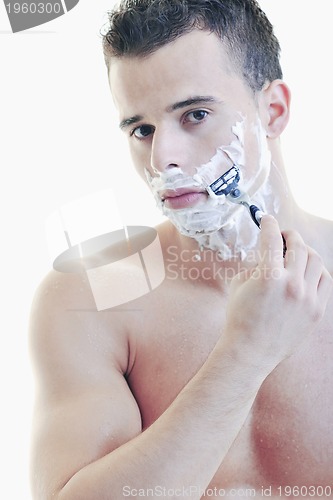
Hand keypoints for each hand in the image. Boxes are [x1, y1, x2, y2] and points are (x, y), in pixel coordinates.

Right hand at [224, 215, 332, 367]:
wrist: (251, 351)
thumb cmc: (240, 318)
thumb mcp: (240, 284)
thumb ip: (254, 264)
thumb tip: (266, 250)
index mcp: (268, 277)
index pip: (272, 238)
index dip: (269, 224)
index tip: (266, 219)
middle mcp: (292, 285)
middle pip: (298, 246)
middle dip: (289, 234)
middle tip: (282, 234)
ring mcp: (307, 298)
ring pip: (316, 260)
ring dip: (305, 250)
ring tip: (295, 251)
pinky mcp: (317, 310)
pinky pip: (324, 279)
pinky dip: (317, 269)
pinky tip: (307, 269)